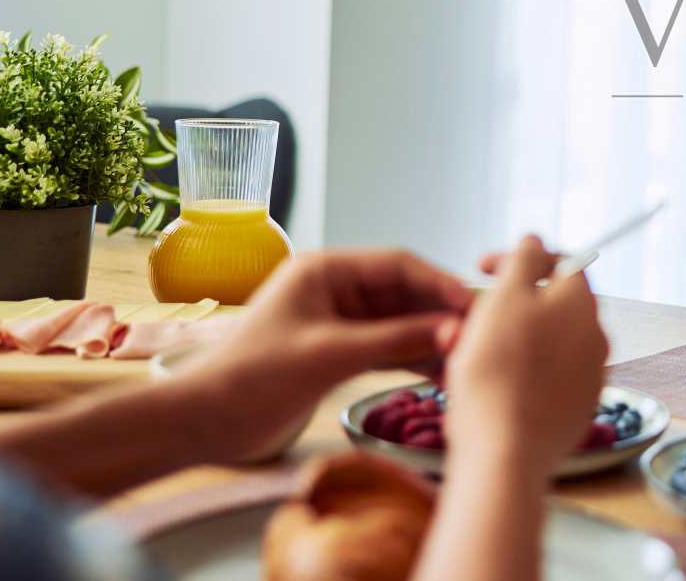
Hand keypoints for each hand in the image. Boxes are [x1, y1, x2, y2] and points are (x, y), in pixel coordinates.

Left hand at [191, 250, 474, 463]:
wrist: (204, 422)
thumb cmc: (252, 377)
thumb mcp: (328, 354)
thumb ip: (393, 341)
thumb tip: (453, 332)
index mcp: (325, 269)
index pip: (397, 264)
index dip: (439, 282)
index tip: (473, 303)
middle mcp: (336, 289)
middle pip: (404, 293)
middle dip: (440, 313)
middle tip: (481, 332)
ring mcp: (339, 322)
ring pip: (400, 323)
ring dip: (431, 339)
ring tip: (468, 357)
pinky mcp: (340, 353)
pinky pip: (388, 349)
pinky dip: (413, 359)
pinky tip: (442, 372)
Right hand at [446, 236, 608, 481]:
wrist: (505, 450)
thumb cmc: (498, 370)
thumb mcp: (504, 298)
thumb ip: (523, 262)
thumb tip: (535, 240)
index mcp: (582, 303)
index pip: (559, 262)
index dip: (518, 260)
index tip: (482, 269)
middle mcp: (597, 337)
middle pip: (553, 305)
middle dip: (515, 302)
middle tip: (477, 314)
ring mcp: (591, 377)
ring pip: (550, 343)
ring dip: (517, 338)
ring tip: (479, 353)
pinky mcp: (577, 410)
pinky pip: (549, 378)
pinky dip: (525, 372)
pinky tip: (495, 386)